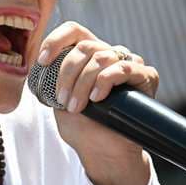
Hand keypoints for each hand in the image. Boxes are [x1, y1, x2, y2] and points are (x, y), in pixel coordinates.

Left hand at [38, 22, 159, 184]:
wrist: (105, 153)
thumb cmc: (82, 127)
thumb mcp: (59, 100)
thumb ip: (51, 80)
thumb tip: (39, 66)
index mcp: (88, 55)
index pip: (74, 30)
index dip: (55, 40)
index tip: (42, 61)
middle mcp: (109, 54)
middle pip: (85, 46)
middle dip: (68, 73)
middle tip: (62, 100)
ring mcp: (129, 64)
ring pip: (101, 57)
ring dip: (83, 83)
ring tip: (77, 107)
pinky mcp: (146, 77)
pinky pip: (124, 68)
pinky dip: (105, 81)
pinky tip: (97, 98)